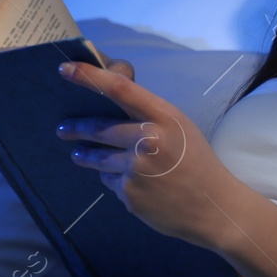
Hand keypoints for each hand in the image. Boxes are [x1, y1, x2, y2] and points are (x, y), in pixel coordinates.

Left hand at [56, 59, 249, 251]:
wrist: (213, 207)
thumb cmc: (196, 161)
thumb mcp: (179, 127)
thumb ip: (148, 115)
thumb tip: (107, 104)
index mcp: (164, 116)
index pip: (119, 88)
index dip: (89, 77)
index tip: (65, 69)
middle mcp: (148, 139)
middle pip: (99, 128)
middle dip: (76, 128)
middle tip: (63, 128)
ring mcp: (137, 168)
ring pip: (99, 158)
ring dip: (85, 155)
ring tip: (78, 153)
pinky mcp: (130, 194)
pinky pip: (110, 181)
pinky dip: (114, 179)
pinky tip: (130, 182)